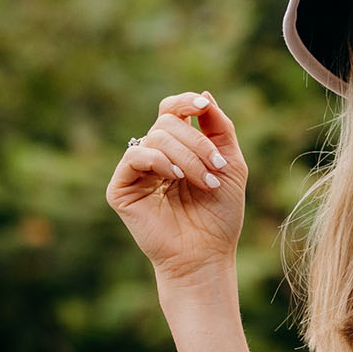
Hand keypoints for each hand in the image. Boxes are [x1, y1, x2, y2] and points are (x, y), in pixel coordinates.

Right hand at [106, 91, 248, 285]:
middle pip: (166, 123)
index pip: (171, 111)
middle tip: (216, 169)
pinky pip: (135, 156)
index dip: (185, 102)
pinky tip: (175, 177)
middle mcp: (154, 157)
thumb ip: (220, 128)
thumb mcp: (231, 165)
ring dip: (187, 157)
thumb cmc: (221, 216)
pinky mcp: (121, 189)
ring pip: (155, 138)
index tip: (203, 106)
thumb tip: (204, 95)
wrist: (207, 256)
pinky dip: (159, 161)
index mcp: (177, 149)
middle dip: (197, 143)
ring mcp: (136, 173)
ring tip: (205, 183)